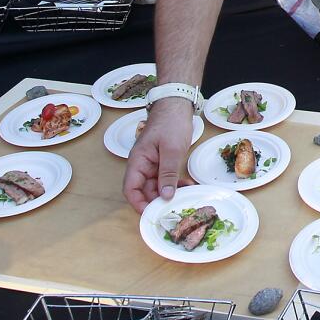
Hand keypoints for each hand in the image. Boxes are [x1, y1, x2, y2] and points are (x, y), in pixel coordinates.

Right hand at [123, 97, 194, 213]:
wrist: (178, 104)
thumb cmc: (171, 123)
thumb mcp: (171, 149)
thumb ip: (168, 173)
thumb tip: (164, 197)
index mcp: (138, 161)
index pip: (131, 188)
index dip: (138, 203)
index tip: (151, 214)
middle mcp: (143, 165)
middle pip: (144, 190)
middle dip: (157, 201)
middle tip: (174, 209)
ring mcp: (154, 163)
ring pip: (157, 186)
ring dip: (169, 193)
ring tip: (185, 197)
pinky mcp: (164, 161)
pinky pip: (167, 178)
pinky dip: (175, 184)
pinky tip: (188, 186)